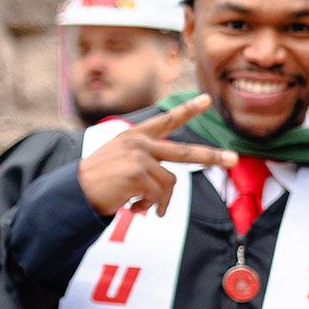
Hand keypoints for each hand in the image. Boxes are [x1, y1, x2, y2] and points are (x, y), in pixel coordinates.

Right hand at [76, 95, 239, 216]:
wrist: (74, 191)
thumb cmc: (97, 180)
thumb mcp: (119, 161)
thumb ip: (144, 163)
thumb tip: (167, 188)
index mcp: (134, 136)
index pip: (166, 120)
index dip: (188, 110)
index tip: (206, 100)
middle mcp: (139, 143)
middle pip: (185, 151)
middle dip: (212, 156)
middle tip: (233, 158)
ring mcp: (139, 158)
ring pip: (170, 184)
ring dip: (159, 201)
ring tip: (143, 208)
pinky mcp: (138, 174)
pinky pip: (157, 196)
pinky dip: (148, 207)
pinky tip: (132, 208)